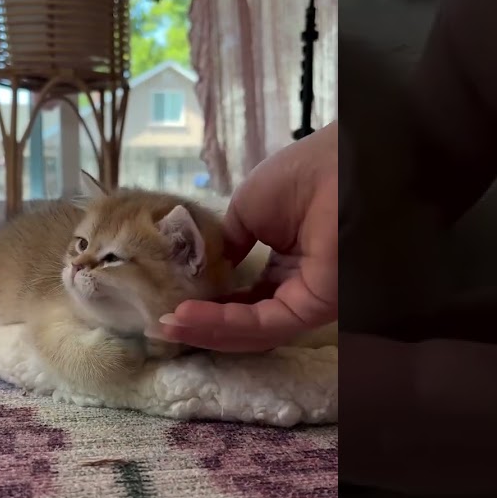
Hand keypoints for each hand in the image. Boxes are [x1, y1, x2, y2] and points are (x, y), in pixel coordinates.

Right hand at [153, 122, 338, 351]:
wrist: (336, 167)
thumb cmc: (301, 176)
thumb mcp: (246, 209)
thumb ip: (226, 244)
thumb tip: (204, 269)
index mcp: (285, 262)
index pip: (242, 297)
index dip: (206, 304)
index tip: (169, 301)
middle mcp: (295, 286)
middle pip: (242, 321)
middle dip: (201, 325)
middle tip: (161, 323)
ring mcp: (305, 301)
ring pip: (249, 330)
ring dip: (205, 330)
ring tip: (166, 324)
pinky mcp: (311, 310)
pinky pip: (261, 325)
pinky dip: (221, 323)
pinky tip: (188, 315)